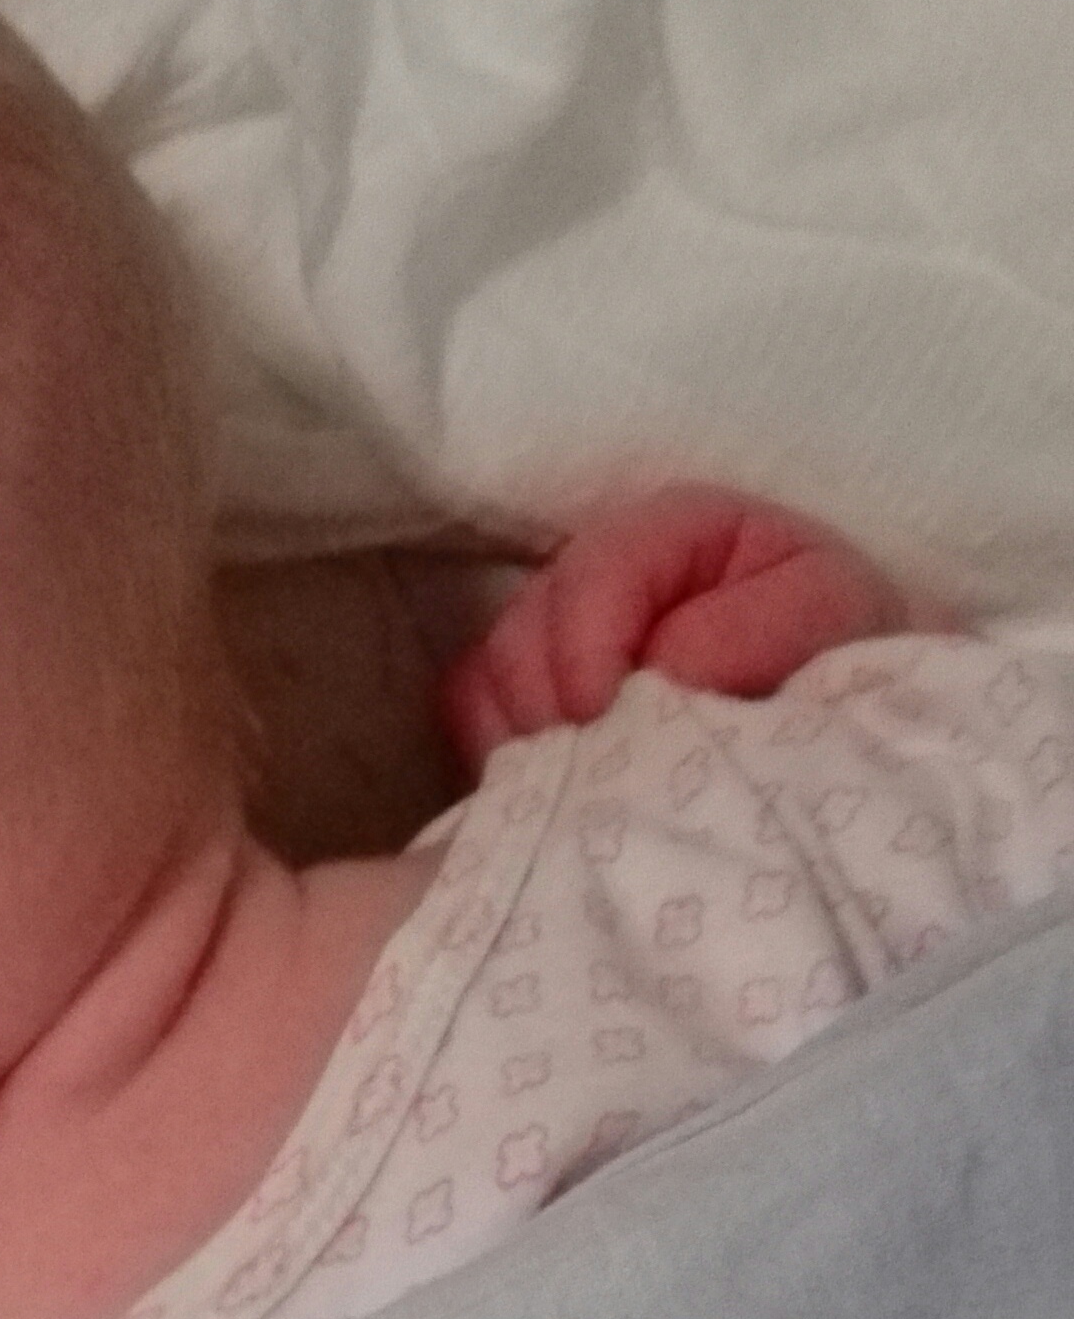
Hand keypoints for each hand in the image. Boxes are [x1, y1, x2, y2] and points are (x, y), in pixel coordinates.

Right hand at [441, 484, 946, 777]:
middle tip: (602, 768)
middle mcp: (609, 575)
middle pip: (525, 623)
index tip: (610, 721)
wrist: (848, 735)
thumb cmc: (845, 665)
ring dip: (531, 736)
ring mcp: (563, 637)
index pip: (593, 572)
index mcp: (680, 531)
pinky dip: (500, 750)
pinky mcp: (535, 697)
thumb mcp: (830, 620)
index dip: (589, 644)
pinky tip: (554, 787)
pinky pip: (470, 710)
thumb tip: (657, 671)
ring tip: (589, 785)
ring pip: (491, 671)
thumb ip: (751, 630)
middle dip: (557, 698)